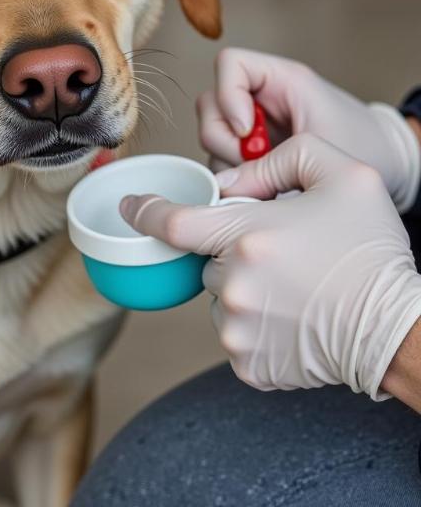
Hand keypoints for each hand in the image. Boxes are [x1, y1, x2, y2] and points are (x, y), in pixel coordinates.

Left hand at [119, 134, 420, 397]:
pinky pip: (235, 333)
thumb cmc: (370, 251)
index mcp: (246, 234)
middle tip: (280, 255)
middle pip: (207, 259)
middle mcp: (233, 283)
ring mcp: (236, 329)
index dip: (143, 211)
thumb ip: (280, 159)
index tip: (129, 206)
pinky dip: (255, 324)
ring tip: (293, 289)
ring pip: (221, 297)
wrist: (400, 330)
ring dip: (244, 288)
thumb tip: (231, 180)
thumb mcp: (343, 174)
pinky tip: (293, 319)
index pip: (170, 222)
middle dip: (232, 252)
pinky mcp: (247, 364)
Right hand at [197, 48, 419, 211]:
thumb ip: (272, 157)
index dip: (228, 95)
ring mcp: (249, 127)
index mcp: (279, 79)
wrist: (386, 167)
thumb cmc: (364, 146)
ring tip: (269, 182)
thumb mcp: (321, 144)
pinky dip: (237, 182)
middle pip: (209, 106)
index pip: (229, 63)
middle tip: (256, 164)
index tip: (247, 131)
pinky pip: (222, 164)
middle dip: (225, 140)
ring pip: (211, 138)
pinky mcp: (247, 154)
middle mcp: (258, 99)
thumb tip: (225, 183)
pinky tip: (265, 190)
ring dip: (231, 166)